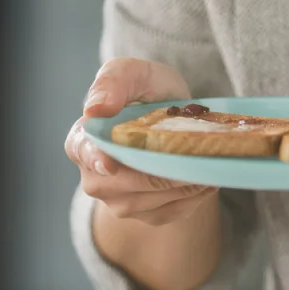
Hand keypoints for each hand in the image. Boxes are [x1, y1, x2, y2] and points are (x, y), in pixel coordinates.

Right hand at [65, 58, 217, 225]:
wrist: (175, 117)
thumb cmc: (149, 91)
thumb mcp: (134, 73)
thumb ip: (113, 81)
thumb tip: (95, 108)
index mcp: (81, 141)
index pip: (85, 153)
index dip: (97, 159)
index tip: (111, 164)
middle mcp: (95, 177)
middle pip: (128, 183)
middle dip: (162, 171)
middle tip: (193, 156)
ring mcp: (120, 201)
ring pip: (154, 201)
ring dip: (184, 184)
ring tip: (206, 164)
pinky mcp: (148, 215)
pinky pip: (173, 212)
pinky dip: (194, 196)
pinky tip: (207, 179)